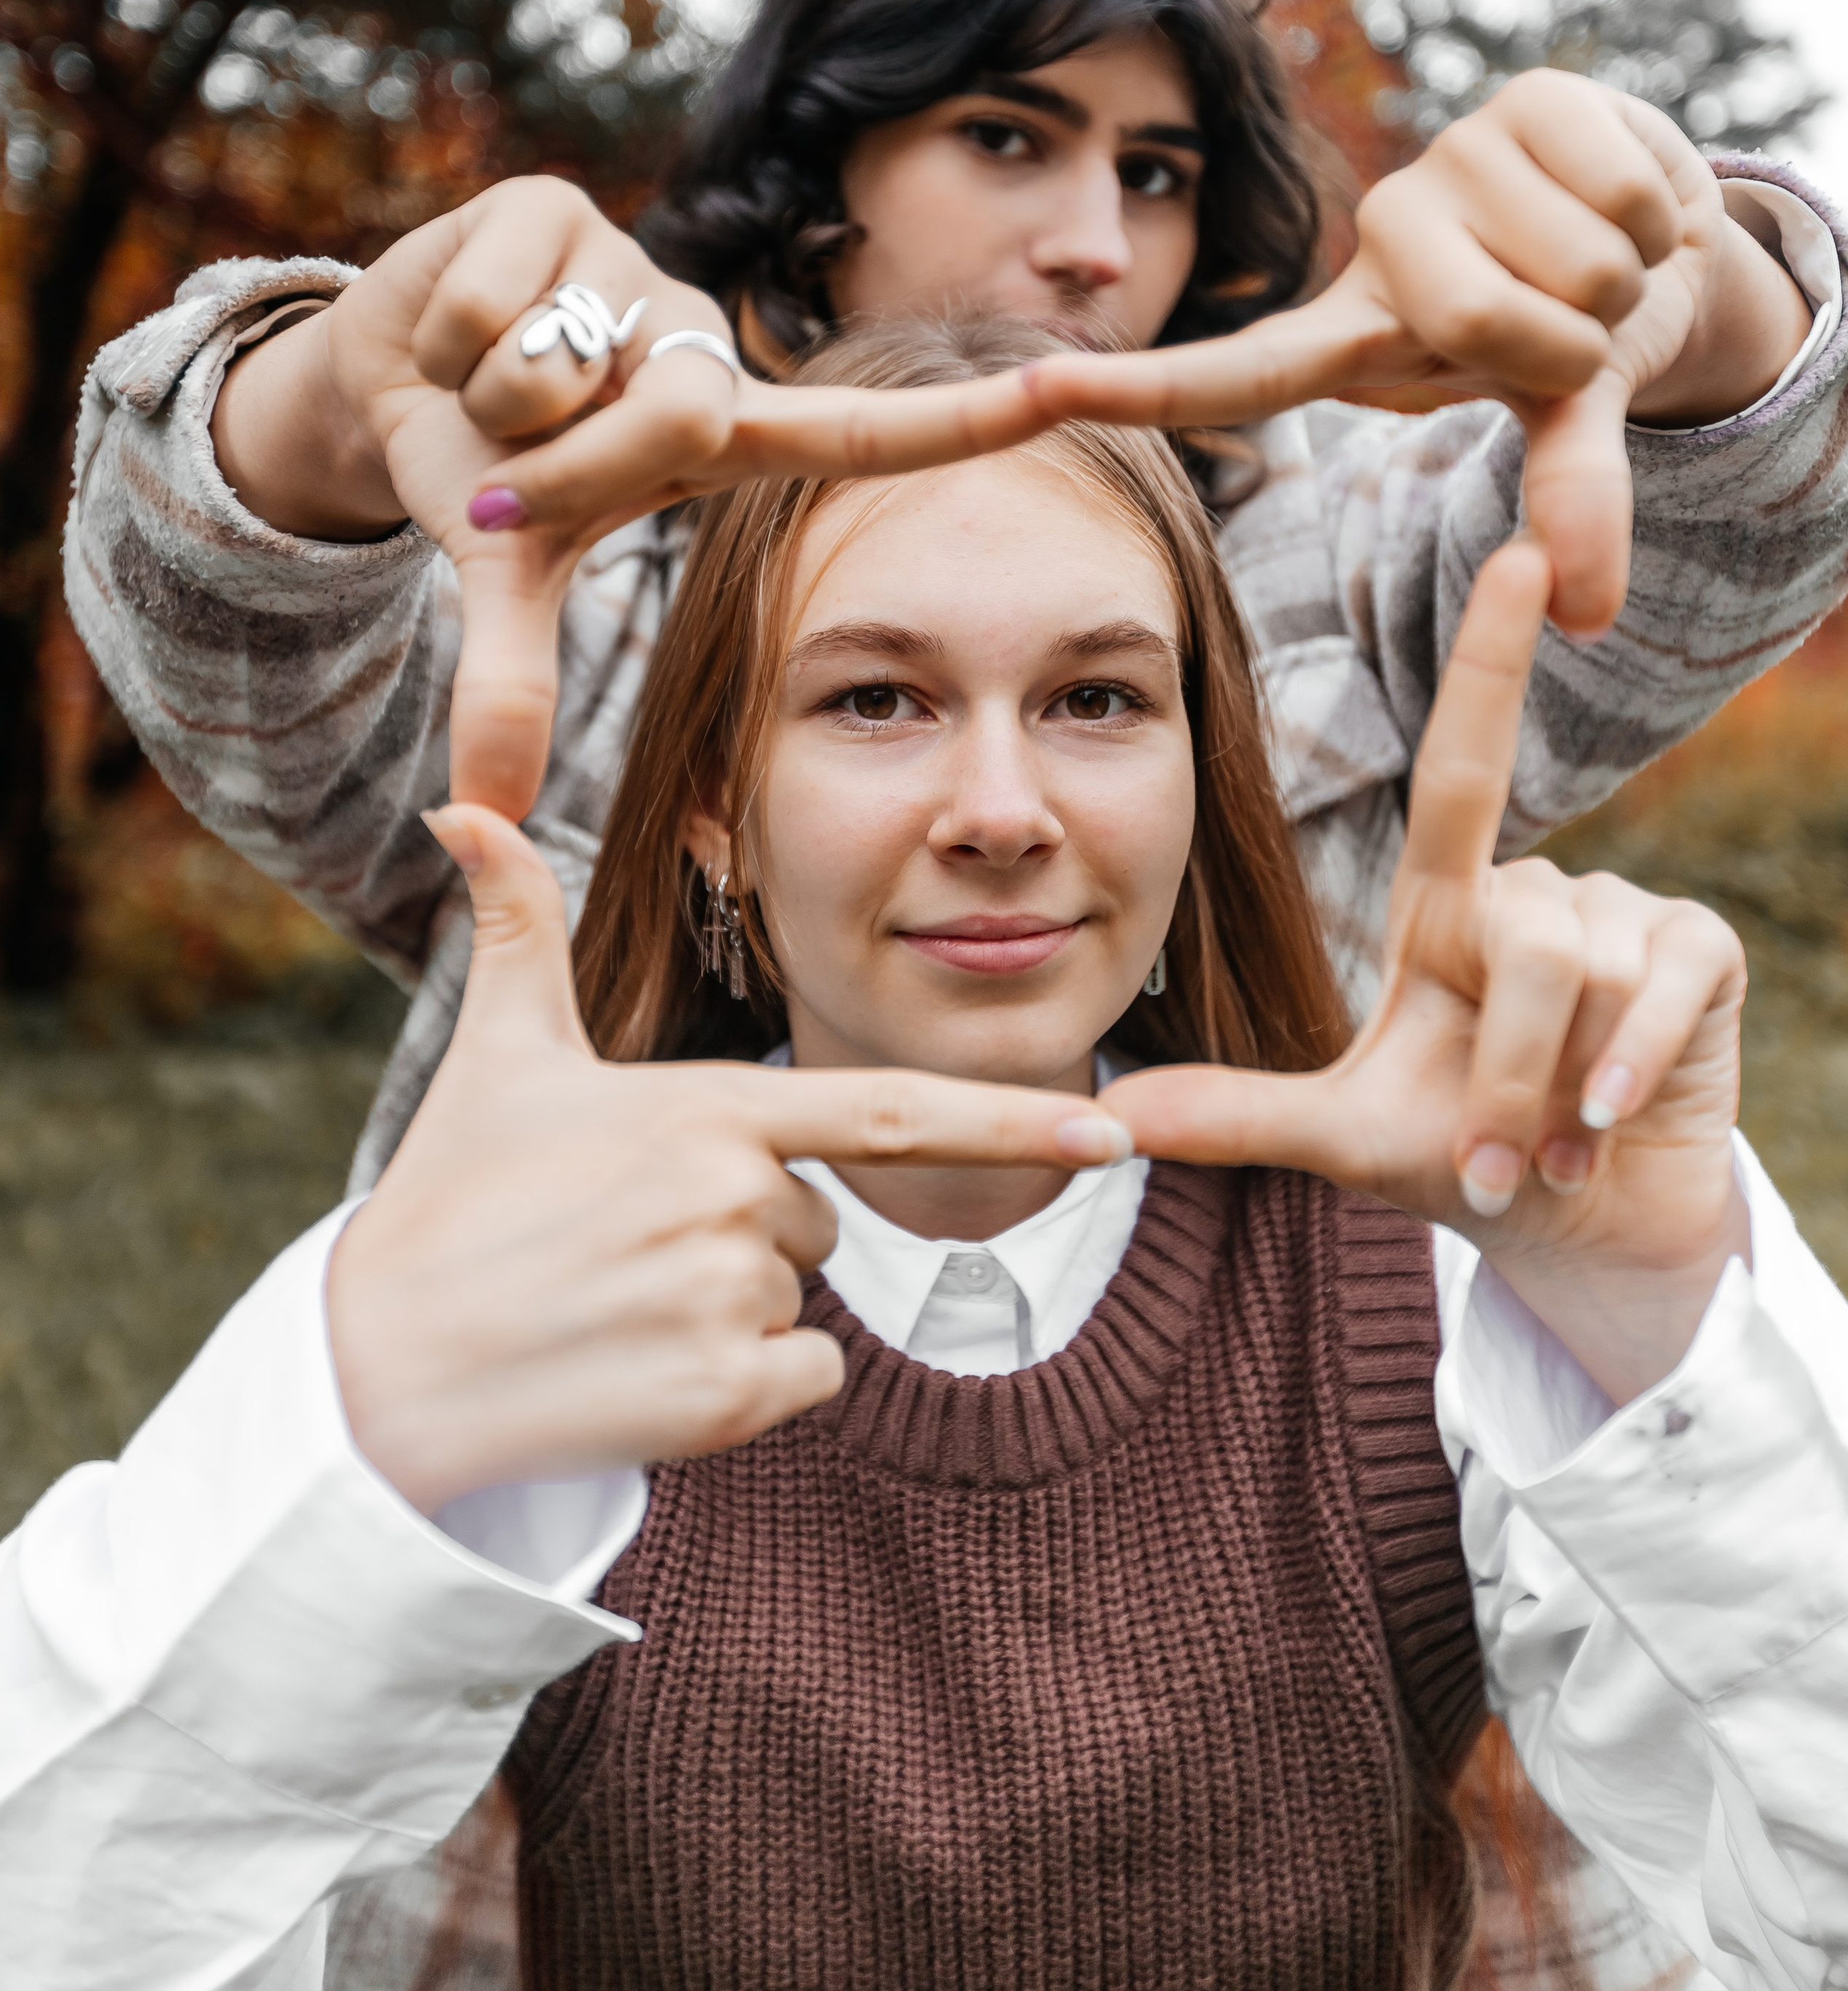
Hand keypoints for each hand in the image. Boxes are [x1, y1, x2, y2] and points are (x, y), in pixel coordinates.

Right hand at [216, 178, 1071, 814]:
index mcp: (723, 434)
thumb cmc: (482, 475)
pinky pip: (492, 303)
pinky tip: (454, 330)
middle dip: (563, 467)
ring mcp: (635, 265)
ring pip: (558, 362)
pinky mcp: (552, 200)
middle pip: (679, 414)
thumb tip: (475, 817)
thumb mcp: (507, 574)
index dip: (968, 421)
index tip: (1074, 392)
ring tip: (486, 390)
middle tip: (509, 476)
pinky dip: (443, 338)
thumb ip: (510, 683)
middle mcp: (700, 343)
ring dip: (488, 399)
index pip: (865, 432)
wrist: (383, 379)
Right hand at [324, 805, 1130, 1513]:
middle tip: (629, 1244)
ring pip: (804, 1301)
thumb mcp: (497, 1056)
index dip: (1013, 1119)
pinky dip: (742, 1390)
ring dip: (735, 1309)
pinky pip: (797, 1383)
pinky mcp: (719, 1399)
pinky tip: (643, 1370)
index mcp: (708, 1110)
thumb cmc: (449, 1203)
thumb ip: (518, 928)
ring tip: (621, 1304)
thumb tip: (466, 804)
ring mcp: (731, 1301)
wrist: (377, 1371)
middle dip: (750, 1230)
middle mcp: (737, 1198)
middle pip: (821, 1217)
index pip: (892, 1110)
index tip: (1113, 1129)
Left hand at [1023, 74, 1809, 634]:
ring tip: (1600, 263)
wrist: (1663, 229)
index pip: (1234, 375)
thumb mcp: (1562, 420)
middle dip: (1570, 342)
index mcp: (1353, 335)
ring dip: (1620, 282)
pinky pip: (1626, 200)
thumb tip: (1589, 618)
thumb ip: (1565, 505)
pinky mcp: (1524, 97)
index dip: (1136, 388)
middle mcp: (1379, 241)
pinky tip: (1626, 205)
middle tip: (1572, 325)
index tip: (1027, 391)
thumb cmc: (1575, 334)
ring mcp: (1446, 163)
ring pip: (1575, 268)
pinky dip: (1661, 221)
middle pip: (1483, 324)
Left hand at [1101, 541, 1748, 1404]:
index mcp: (1446, 901)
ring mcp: (1625, 915)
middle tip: (1491, 1165)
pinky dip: (1635, 1071)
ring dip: (1561, 1094)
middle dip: (1503, 1081)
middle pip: (1526, 946)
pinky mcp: (1701, 954)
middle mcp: (1535, 889)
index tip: (1521, 554)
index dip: (1492, 654)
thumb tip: (1109, 1115)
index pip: (1465, 757)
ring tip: (1553, 1146)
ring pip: (1590, 981)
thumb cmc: (1461, 1157)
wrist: (1580, 1231)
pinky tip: (1612, 1121)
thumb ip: (1235, 1116)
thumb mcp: (1342, 1137)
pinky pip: (1667, 991)